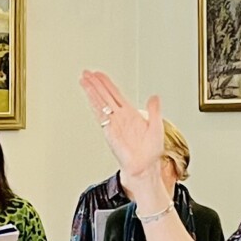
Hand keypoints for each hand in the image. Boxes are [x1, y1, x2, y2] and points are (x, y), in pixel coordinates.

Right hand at [78, 70, 169, 206]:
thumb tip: (154, 96)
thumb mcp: (157, 127)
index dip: (106, 83)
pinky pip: (101, 116)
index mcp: (130, 114)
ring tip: (84, 80)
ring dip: (92, 91)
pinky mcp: (110, 132)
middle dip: (94, 84)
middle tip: (85, 73)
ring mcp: (113, 124)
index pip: (115, 94)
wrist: (145, 167)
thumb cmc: (150, 151)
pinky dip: (96, 106)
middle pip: (104, 95)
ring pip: (100, 103)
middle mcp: (119, 117)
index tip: (98, 74)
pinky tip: (91, 97)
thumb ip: (154, 111)